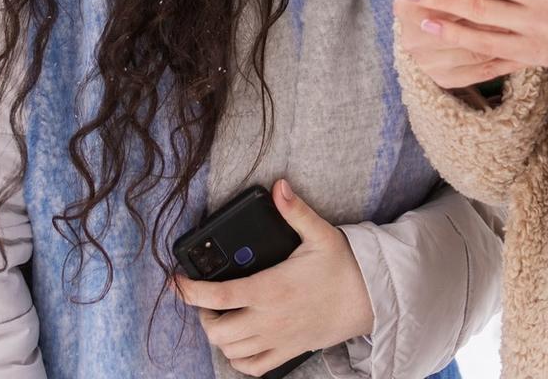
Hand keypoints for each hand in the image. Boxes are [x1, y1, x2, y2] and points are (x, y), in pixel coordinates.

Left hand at [171, 180, 373, 374]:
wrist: (369, 300)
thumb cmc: (343, 267)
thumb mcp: (320, 234)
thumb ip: (295, 212)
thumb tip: (278, 187)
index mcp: (271, 288)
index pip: (219, 295)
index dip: (191, 290)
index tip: (178, 281)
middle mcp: (270, 319)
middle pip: (217, 331)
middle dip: (203, 315)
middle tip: (208, 298)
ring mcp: (277, 339)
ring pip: (230, 351)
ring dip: (218, 336)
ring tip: (222, 316)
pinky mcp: (287, 351)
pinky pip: (252, 368)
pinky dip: (238, 359)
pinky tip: (240, 341)